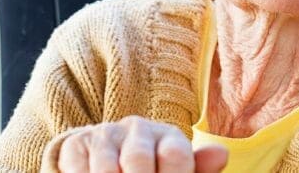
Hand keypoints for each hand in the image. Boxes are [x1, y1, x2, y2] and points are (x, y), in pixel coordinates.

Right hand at [54, 116, 227, 172]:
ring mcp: (107, 134)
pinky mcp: (77, 143)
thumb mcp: (176, 172)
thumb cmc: (152, 172)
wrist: (105, 159)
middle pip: (138, 158)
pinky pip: (78, 167)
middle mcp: (139, 128)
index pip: (174, 154)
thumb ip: (199, 168)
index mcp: (168, 137)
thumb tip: (221, 155)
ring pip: (106, 167)